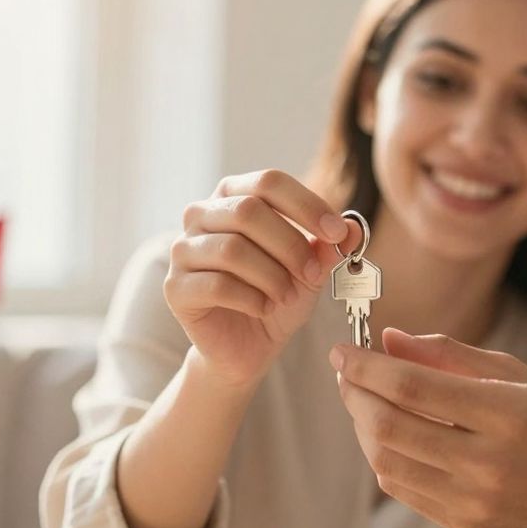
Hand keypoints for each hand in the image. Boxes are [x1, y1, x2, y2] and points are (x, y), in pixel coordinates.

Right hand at [166, 169, 360, 388]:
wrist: (248, 345)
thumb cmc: (277, 295)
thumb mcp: (311, 268)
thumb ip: (328, 246)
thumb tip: (351, 227)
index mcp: (233, 195)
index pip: (268, 182)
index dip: (306, 204)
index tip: (336, 232)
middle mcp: (200, 214)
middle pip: (247, 211)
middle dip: (290, 245)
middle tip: (313, 274)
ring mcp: (182, 250)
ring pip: (232, 249)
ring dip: (272, 276)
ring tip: (286, 295)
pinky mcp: (175, 287)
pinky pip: (217, 285)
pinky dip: (251, 298)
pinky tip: (263, 308)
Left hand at [330, 328, 526, 527]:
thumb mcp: (514, 373)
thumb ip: (447, 354)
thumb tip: (388, 338)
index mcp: (504, 413)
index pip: (413, 387)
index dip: (367, 367)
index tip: (343, 352)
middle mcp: (487, 461)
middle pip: (390, 426)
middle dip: (354, 395)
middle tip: (346, 374)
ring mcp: (473, 499)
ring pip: (386, 461)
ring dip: (362, 427)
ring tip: (363, 402)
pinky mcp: (462, 523)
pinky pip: (400, 489)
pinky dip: (381, 457)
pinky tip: (386, 434)